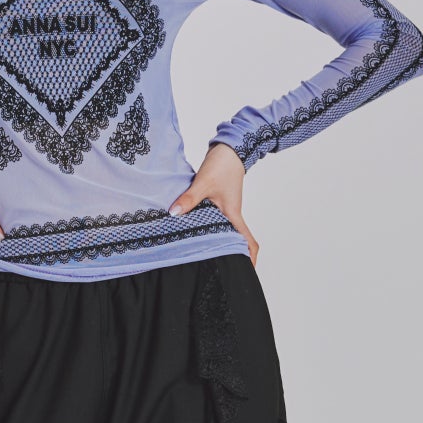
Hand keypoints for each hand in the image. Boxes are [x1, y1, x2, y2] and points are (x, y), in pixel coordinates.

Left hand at [168, 143, 257, 265]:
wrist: (228, 148)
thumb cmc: (222, 165)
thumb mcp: (204, 182)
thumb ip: (189, 198)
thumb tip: (174, 213)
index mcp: (233, 215)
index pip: (247, 241)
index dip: (249, 259)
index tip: (244, 273)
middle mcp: (232, 215)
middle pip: (235, 241)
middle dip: (230, 256)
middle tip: (216, 271)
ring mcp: (226, 210)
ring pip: (223, 232)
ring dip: (218, 243)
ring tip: (202, 257)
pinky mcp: (218, 204)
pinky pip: (214, 222)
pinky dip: (207, 229)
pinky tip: (191, 232)